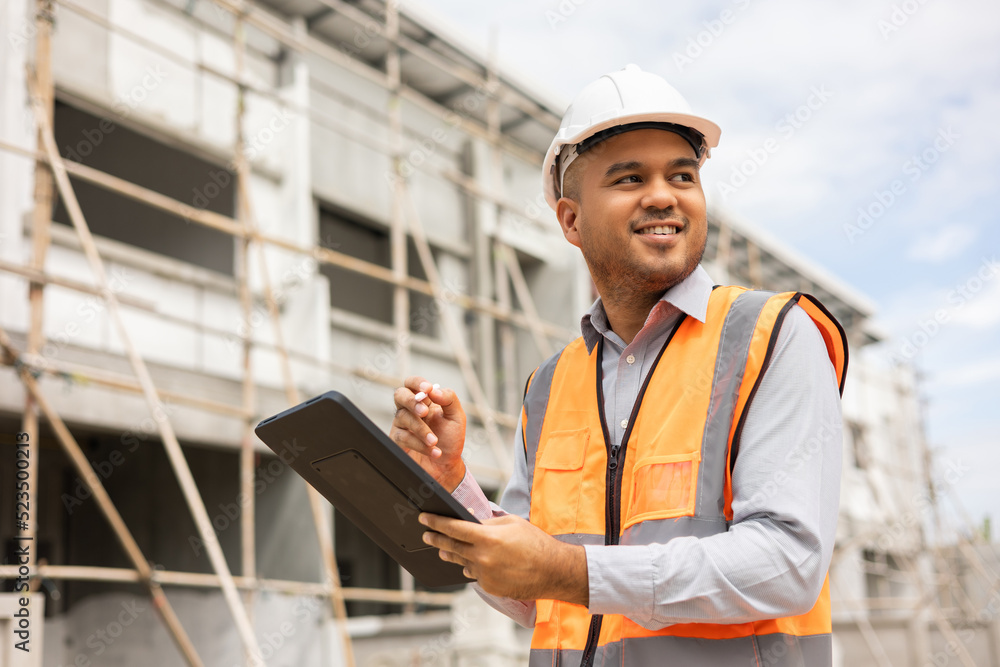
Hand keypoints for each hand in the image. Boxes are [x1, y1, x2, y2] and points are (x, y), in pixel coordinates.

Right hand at [390, 377, 466, 491]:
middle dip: (411, 401)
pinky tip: (434, 451)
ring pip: (403, 417)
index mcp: (425, 401)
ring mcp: (402, 425)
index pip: (414, 383)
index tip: (428, 389)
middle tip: (424, 412)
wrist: (446, 466)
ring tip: (435, 441)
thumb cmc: (450, 440)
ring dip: (421, 429)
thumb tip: (434, 390)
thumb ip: (449, 399)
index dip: (417, 383)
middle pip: (400, 394)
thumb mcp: (457, 417)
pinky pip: (403, 437)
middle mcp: (411, 410)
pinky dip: (420, 444)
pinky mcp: (397, 440)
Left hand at [419, 512, 588, 604]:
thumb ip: (487, 523)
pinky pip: (475, 575)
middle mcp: (482, 557)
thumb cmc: (536, 543)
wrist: (554, 571)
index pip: (453, 528)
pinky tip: (478, 563)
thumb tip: (470, 522)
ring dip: (453, 555)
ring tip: (445, 550)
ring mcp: (485, 575)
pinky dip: (474, 567)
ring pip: (462, 563)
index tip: (424, 518)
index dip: (436, 522)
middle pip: (451, 547)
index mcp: (487, 537)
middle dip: (436, 539)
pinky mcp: (490, 587)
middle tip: (426, 535)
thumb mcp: (512, 523)